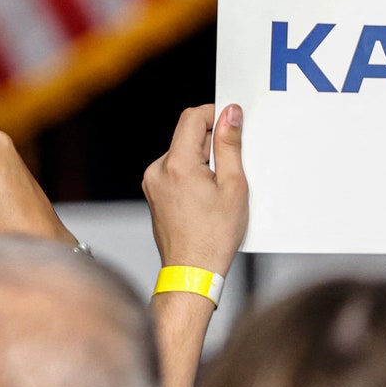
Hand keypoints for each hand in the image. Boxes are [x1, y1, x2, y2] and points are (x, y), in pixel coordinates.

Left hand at [143, 104, 246, 275]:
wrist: (192, 272)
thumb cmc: (214, 237)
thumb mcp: (233, 186)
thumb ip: (230, 145)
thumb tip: (230, 114)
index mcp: (177, 164)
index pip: (192, 118)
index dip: (214, 114)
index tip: (231, 124)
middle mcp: (158, 169)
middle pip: (186, 136)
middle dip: (210, 144)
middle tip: (231, 168)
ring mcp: (152, 182)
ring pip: (181, 154)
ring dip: (202, 160)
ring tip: (218, 189)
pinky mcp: (153, 193)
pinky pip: (174, 170)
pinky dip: (191, 174)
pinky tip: (205, 197)